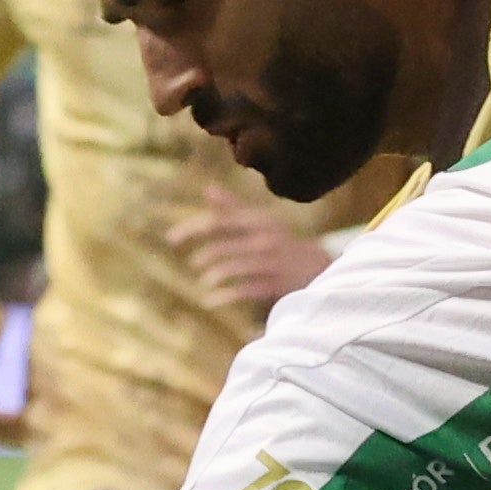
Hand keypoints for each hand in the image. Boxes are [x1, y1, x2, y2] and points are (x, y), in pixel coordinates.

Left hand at [168, 196, 328, 316]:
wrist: (319, 267)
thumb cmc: (281, 242)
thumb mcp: (260, 221)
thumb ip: (233, 207)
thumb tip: (207, 189)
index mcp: (258, 220)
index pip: (219, 220)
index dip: (192, 228)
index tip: (171, 237)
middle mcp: (264, 238)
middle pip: (224, 244)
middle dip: (204, 254)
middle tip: (192, 263)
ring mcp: (271, 262)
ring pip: (234, 267)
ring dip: (214, 275)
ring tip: (204, 282)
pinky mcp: (275, 284)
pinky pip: (244, 290)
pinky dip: (224, 296)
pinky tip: (210, 300)